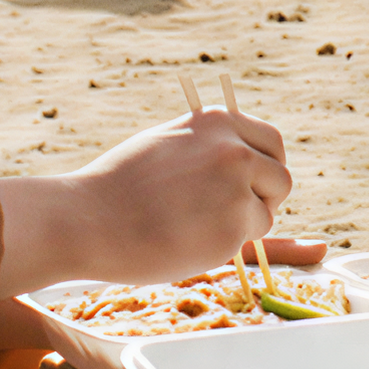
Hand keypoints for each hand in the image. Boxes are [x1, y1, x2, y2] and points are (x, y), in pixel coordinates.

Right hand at [0, 106, 306, 297]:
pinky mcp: (233, 227)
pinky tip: (186, 241)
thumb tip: (245, 159)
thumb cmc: (119, 186)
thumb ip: (207, 147)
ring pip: (266, 214)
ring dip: (242, 226)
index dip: (265, 167)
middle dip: (265, 199)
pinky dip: (223, 247)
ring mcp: (236, 188)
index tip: (252, 185)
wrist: (88, 218)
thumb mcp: (167, 144)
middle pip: (281, 178)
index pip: (271, 142)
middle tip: (232, 215)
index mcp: (217, 122)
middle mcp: (234, 149)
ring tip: (195, 228)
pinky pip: (246, 241)